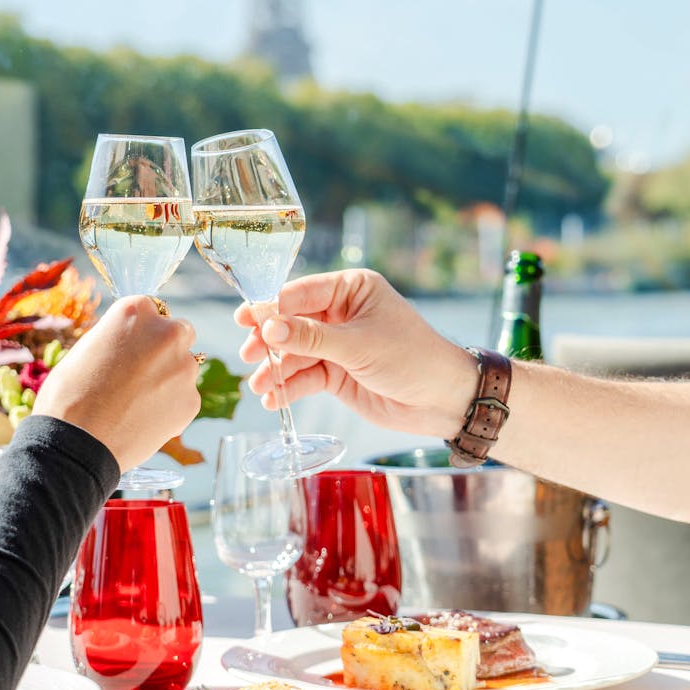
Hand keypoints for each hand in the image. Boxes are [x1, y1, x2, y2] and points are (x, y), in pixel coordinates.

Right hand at [34, 296, 201, 469]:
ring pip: (184, 366)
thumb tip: (132, 340)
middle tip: (140, 373)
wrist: (77, 444)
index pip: (150, 309)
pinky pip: (185, 397)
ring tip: (136, 402)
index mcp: (136, 311)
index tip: (130, 347)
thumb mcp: (87, 348)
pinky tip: (143, 418)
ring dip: (168, 378)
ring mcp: (184, 367)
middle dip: (164, 348)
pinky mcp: (192, 401)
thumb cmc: (69, 395)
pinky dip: (170, 406)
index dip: (139, 331)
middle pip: (178, 332)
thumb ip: (117, 337)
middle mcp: (167, 332)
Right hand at [236, 269, 475, 438]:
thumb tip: (268, 327)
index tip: (246, 320)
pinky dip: (288, 387)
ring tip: (259, 385)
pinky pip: (305, 377)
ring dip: (276, 369)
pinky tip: (274, 400)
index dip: (272, 306)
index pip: (302, 293)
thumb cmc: (412, 358)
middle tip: (248, 354)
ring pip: (295, 353)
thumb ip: (311, 337)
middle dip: (269, 340)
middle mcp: (341, 313)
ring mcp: (337, 345)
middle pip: (291, 323)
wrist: (442, 400)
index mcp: (351, 290)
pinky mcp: (337, 373)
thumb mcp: (359, 345)